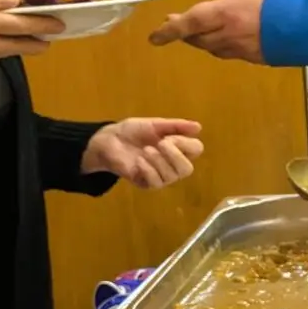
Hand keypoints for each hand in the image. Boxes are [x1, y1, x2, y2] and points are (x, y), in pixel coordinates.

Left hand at [81, 118, 203, 187]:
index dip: (185, 143)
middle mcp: (173, 164)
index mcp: (178, 147)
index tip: (168, 136)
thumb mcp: (155, 125)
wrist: (109, 141)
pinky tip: (139, 161)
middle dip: (175, 155)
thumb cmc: (133, 132)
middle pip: (187, 169)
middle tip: (160, 144)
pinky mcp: (147, 184)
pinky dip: (149, 170)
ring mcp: (160, 175)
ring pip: (171, 176)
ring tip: (146, 151)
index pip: (196, 149)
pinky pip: (156, 182)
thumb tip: (198, 127)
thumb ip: (176, 126)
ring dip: (159, 161)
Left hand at [148, 0, 273, 61]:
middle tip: (176, 28)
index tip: (154, 37)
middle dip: (185, 34)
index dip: (169, 30)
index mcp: (226, 12)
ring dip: (203, 41)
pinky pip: (233, 54)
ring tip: (199, 33)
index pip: (188, 23)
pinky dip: (224, 47)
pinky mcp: (260, 58)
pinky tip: (228, 39)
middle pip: (198, 40)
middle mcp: (230, 35)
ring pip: (214, 49)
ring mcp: (245, 50)